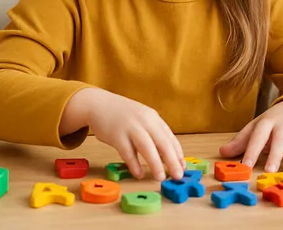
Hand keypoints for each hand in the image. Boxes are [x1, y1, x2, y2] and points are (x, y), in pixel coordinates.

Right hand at [61, 88, 184, 180]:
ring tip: (161, 178)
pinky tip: (139, 174)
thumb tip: (166, 156)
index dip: (178, 153)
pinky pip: (127, 151)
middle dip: (172, 160)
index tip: (183, 167)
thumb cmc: (124, 115)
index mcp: (154, 118)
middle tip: (178, 176)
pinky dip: (134, 164)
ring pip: (147, 147)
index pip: (170, 138)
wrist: (99, 104)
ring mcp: (131, 127)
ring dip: (155, 164)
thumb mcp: (142, 119)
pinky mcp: (116, 135)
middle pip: (162, 142)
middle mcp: (145, 121)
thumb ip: (153, 134)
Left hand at [219, 99, 282, 171]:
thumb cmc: (272, 123)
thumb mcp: (256, 128)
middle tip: (269, 170)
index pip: (258, 135)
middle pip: (279, 137)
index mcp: (266, 122)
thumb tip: (222, 152)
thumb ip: (241, 141)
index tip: (246, 165)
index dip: (252, 150)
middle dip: (275, 153)